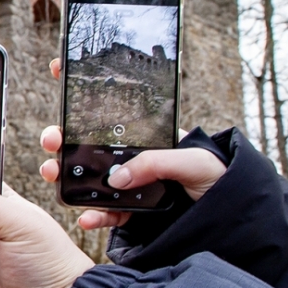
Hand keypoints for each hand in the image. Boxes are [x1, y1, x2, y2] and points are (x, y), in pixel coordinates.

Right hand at [40, 59, 225, 228]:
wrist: (236, 218)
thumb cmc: (221, 179)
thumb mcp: (195, 161)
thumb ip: (156, 163)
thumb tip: (116, 178)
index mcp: (149, 135)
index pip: (114, 106)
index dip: (85, 87)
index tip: (59, 70)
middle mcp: (135, 156)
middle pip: (89, 143)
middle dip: (62, 138)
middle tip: (51, 138)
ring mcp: (131, 184)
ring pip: (90, 177)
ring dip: (66, 175)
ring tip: (53, 173)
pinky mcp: (133, 212)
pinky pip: (107, 212)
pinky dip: (93, 215)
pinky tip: (86, 217)